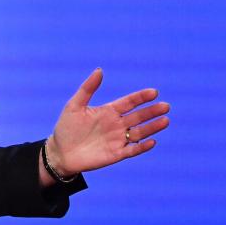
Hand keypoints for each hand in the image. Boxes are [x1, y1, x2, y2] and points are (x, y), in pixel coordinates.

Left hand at [46, 68, 170, 176]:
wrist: (60, 152)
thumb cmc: (66, 127)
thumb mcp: (74, 105)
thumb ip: (88, 88)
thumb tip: (100, 70)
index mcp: (108, 111)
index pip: (129, 102)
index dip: (141, 97)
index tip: (154, 92)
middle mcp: (116, 124)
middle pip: (138, 116)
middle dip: (152, 111)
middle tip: (165, 106)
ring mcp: (117, 139)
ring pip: (139, 133)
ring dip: (152, 127)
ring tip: (165, 120)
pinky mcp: (116, 154)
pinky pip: (133, 150)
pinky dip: (142, 147)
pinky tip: (152, 142)